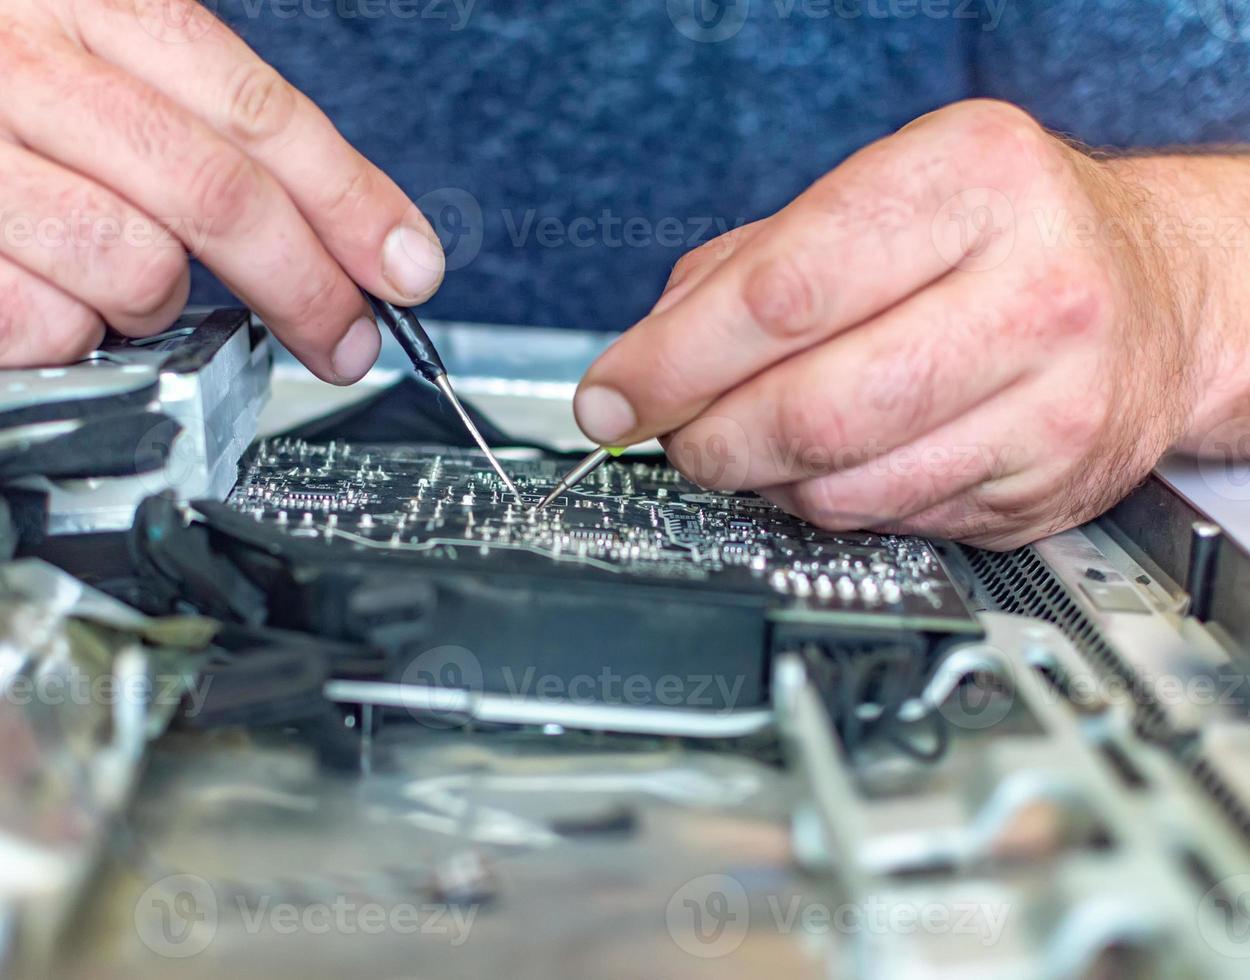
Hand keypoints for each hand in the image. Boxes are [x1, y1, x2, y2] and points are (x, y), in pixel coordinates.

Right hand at [0, 0, 443, 373]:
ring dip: (153, 309)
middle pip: (217, 193)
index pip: (256, 107)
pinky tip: (29, 305)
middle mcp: (6, 53)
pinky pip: (58, 329)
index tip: (405, 265)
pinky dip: (72, 340)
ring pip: (142, 271)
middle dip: (306, 286)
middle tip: (342, 340)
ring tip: (105, 289)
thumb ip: (207, 146)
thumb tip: (348, 243)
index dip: (349, 200)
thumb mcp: (87, 97)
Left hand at [574, 100, 1212, 549]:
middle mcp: (1030, 287)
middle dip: (706, 438)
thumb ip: (743, 270)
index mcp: (971, 180)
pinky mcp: (1047, 482)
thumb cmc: (996, 233)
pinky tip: (831, 462)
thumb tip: (639, 368)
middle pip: (809, 406)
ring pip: (842, 484)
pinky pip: (887, 518)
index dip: (672, 361)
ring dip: (760, 479)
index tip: (612, 397)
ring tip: (749, 442)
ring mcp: (1053, 398)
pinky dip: (827, 503)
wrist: (1155, 292)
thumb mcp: (875, 196)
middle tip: (676, 434)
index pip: (783, 293)